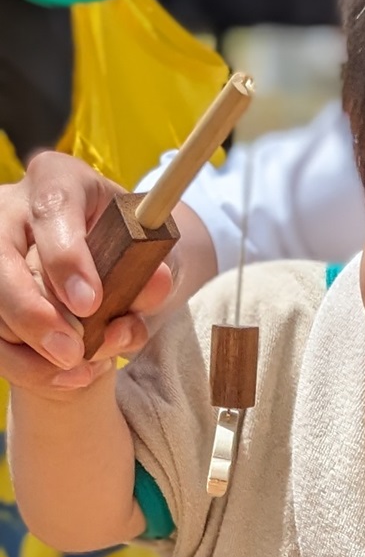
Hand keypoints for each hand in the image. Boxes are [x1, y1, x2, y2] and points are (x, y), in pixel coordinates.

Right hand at [0, 151, 213, 392]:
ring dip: (31, 347)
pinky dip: (24, 365)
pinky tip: (63, 376)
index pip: (54, 207)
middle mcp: (12, 208)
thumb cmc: (124, 247)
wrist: (109, 262)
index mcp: (58, 180)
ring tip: (81, 366)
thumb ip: (152, 269)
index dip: (66, 257)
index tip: (89, 304)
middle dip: (33, 313)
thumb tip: (157, 282)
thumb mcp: (146, 250)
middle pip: (0, 259)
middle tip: (73, 352)